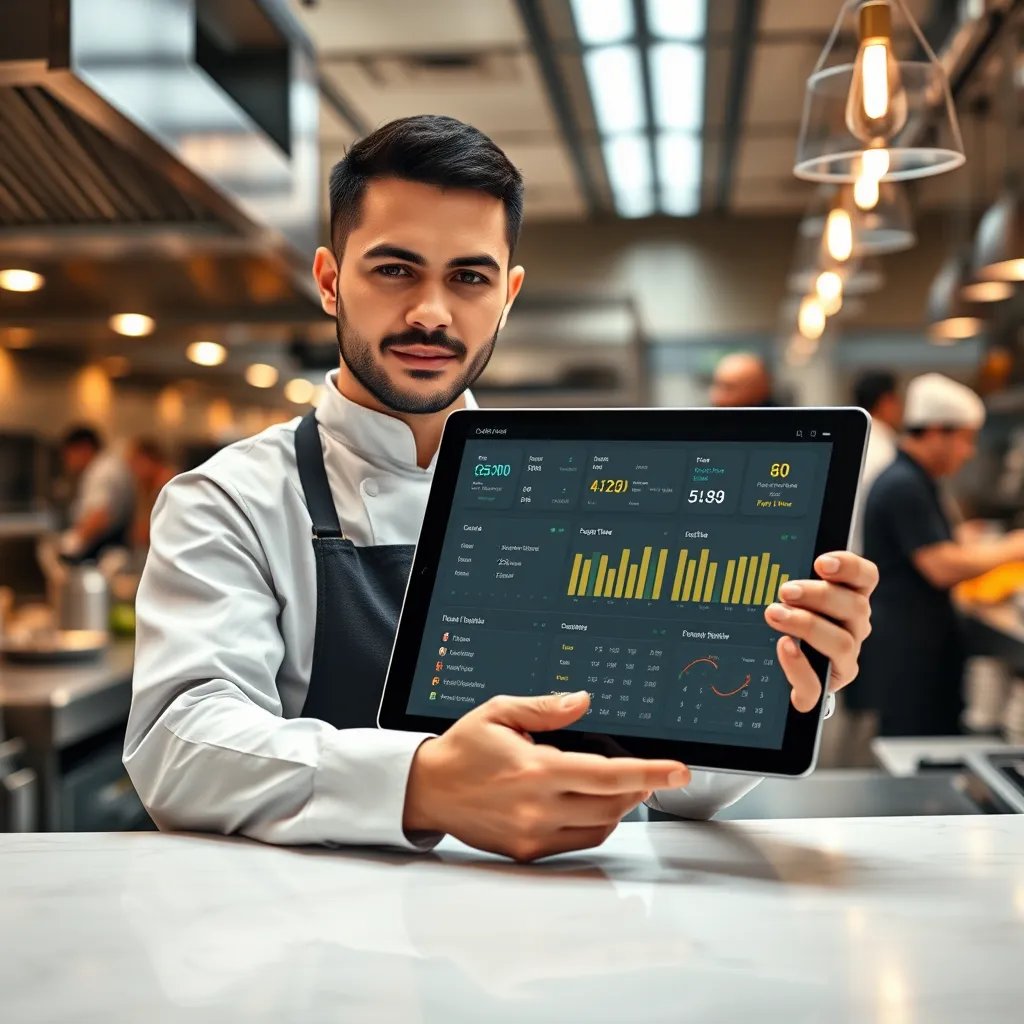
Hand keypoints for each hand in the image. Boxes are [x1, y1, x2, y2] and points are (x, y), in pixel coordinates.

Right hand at [403, 691, 689, 862]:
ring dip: (620, 805)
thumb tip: (583, 700)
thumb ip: (546, 708)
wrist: (428, 789)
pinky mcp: (527, 850)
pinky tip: (589, 803)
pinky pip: (579, 841)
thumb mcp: (500, 711)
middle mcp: (537, 807)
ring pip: (601, 826)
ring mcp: (533, 833)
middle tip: (649, 770)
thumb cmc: (462, 749)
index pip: (608, 774)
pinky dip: (596, 822)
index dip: (650, 772)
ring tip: (620, 784)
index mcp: (535, 770)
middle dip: (639, 786)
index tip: (678, 771)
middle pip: (613, 804)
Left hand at [764, 551, 878, 712]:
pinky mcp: (824, 688)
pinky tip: (783, 648)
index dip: (849, 567)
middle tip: (785, 590)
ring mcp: (842, 660)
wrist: (777, 666)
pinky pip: (815, 685)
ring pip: (841, 643)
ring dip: (806, 625)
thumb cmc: (790, 617)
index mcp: (851, 599)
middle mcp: (854, 629)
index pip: (866, 577)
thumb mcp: (793, 595)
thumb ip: (795, 579)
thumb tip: (775, 560)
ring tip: (774, 615)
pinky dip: (798, 666)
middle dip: (818, 595)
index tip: (821, 563)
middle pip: (853, 607)